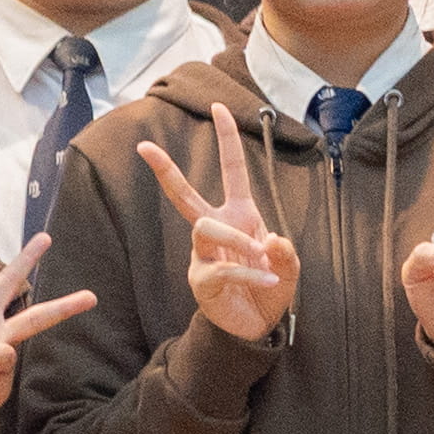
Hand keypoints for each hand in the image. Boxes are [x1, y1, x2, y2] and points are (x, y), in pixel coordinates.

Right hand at [139, 105, 300, 341]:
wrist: (257, 326)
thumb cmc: (270, 288)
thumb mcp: (289, 267)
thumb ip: (287, 252)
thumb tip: (272, 239)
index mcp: (240, 216)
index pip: (232, 171)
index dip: (227, 140)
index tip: (219, 107)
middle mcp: (216, 230)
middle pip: (184, 196)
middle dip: (166, 171)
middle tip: (144, 147)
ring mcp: (204, 255)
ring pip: (205, 229)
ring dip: (236, 238)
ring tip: (261, 254)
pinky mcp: (202, 280)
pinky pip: (222, 268)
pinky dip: (250, 273)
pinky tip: (269, 279)